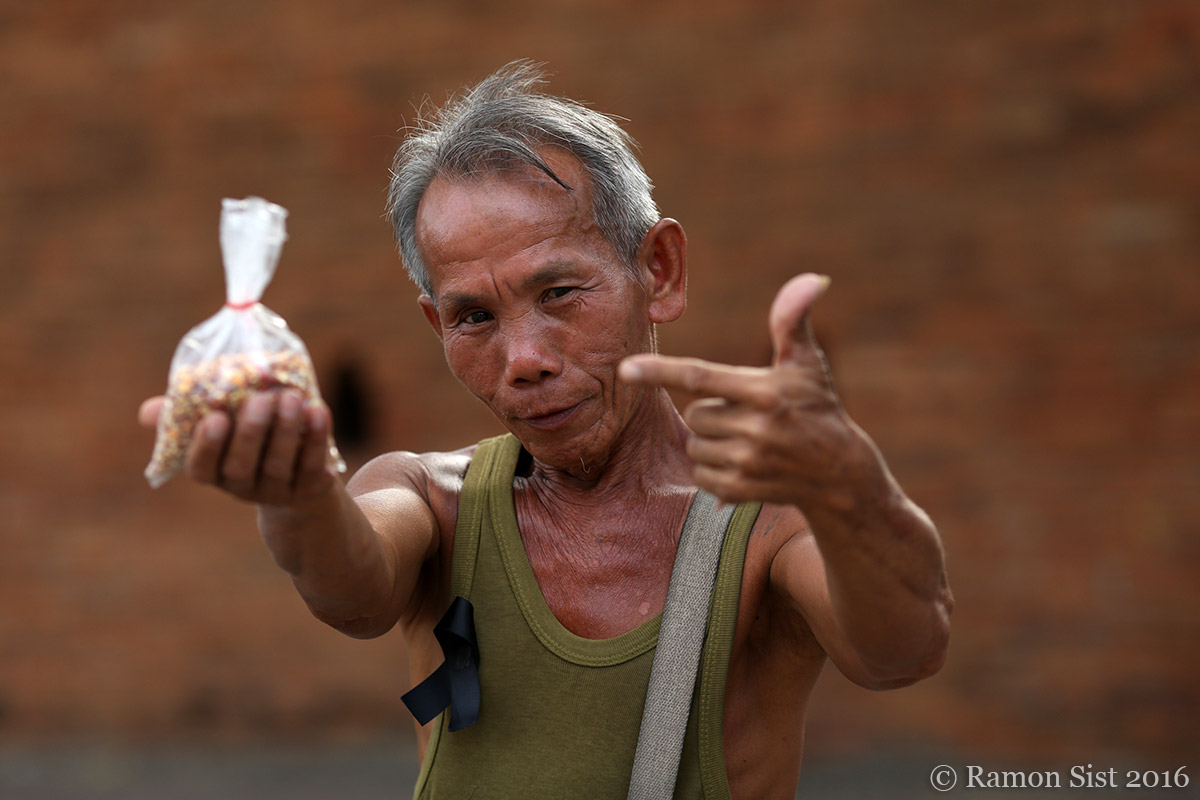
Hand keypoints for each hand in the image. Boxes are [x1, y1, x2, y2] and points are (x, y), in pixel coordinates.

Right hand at [138, 390, 336, 505]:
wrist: (298, 480)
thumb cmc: (249, 441)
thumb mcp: (220, 428)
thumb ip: (186, 416)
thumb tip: (148, 411)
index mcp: (214, 472)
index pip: (201, 468)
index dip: (206, 445)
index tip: (215, 416)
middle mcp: (242, 487)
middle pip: (241, 467)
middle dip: (251, 432)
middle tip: (260, 399)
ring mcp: (277, 492)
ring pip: (278, 465)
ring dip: (285, 430)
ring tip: (291, 397)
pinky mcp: (310, 490)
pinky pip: (312, 466)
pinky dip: (316, 438)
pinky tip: (318, 411)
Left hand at [619, 273, 870, 506]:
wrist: (840, 473)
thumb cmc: (817, 407)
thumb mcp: (807, 364)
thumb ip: (793, 321)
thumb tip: (810, 279)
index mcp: (765, 391)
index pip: (699, 376)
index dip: (659, 371)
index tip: (624, 369)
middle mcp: (756, 428)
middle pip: (695, 414)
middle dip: (712, 412)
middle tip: (747, 415)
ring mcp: (748, 463)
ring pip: (695, 445)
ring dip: (711, 441)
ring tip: (748, 441)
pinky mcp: (741, 490)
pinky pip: (701, 474)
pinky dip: (714, 469)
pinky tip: (745, 464)